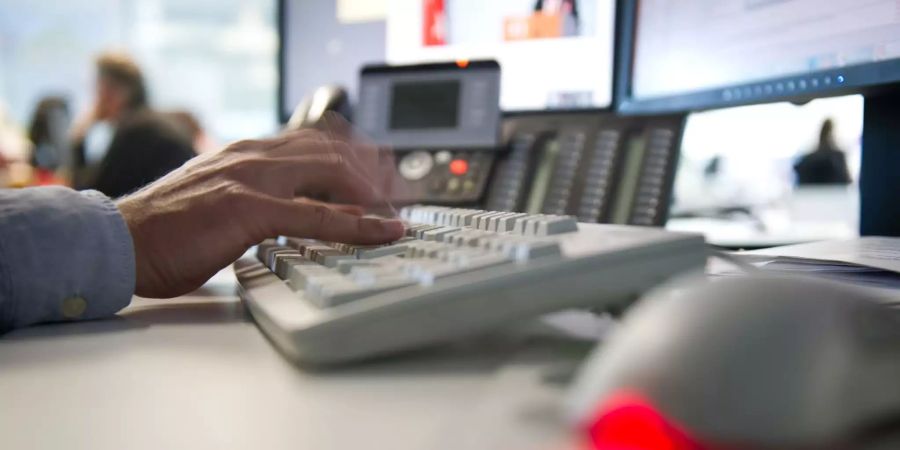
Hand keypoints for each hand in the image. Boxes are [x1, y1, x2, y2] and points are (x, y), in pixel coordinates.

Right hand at [116, 128, 404, 297]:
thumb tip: (303, 213)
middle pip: (333, 149)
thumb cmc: (166, 229)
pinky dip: (357, 223)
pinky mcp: (249, 208)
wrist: (121, 241)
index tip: (382, 173)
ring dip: (374, 191)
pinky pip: (317, 215)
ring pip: (332, 172)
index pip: (316, 140)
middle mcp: (255, 156)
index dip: (356, 154)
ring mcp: (253, 178)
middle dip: (375, 170)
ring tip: (399, 210)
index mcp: (248, 153)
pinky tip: (381, 230)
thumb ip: (260, 198)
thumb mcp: (222, 202)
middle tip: (401, 194)